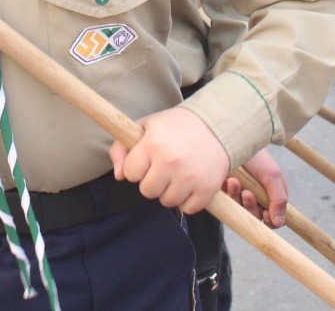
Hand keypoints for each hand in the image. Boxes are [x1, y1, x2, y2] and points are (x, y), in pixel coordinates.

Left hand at [108, 107, 230, 214]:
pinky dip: (188, 200)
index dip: (136, 167)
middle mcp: (170, 162)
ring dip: (170, 191)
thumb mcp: (145, 126)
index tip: (147, 160)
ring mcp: (189, 177)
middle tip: (164, 167)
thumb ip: (122, 147)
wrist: (216, 125)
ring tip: (178, 174)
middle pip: (147, 191)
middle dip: (152, 181)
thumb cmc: (176, 126)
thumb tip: (118, 176)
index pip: (130, 173)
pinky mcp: (207, 189)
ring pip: (167, 202)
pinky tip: (191, 183)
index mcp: (153, 144)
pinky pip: (188, 209)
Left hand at [224, 149, 287, 227]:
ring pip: (240, 210)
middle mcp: (256, 195)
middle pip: (255, 216)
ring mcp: (240, 193)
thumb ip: (279, 199)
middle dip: (251, 206)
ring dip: (238, 197)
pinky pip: (228, 201)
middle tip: (247, 193)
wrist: (232, 140)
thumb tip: (279, 222)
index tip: (265, 213)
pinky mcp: (225, 190)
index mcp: (271, 193)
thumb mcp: (272, 175)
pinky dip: (229, 192)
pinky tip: (229, 180)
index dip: (269, 220)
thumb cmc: (255, 156)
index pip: (273, 218)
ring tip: (235, 182)